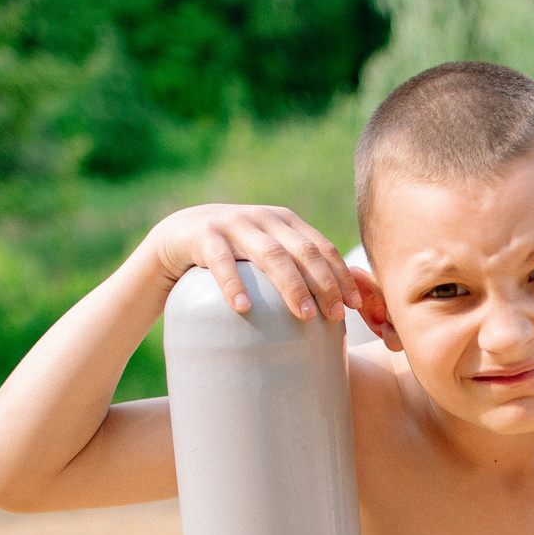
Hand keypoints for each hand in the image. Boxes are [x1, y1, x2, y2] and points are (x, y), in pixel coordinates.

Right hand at [144, 204, 355, 322]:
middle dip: (324, 283)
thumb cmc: (233, 255)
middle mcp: (264, 219)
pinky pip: (221, 262)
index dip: (341, 275)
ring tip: (305, 315)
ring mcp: (234, 225)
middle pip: (303, 251)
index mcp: (285, 222)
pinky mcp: (204, 237)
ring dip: (291, 286)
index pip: (322, 247)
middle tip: (336, 316)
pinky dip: (234, 284)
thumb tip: (342, 302)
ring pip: (271, 255)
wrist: (178, 236)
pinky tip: (244, 308)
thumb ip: (296, 267)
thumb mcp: (266, 254)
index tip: (355, 305)